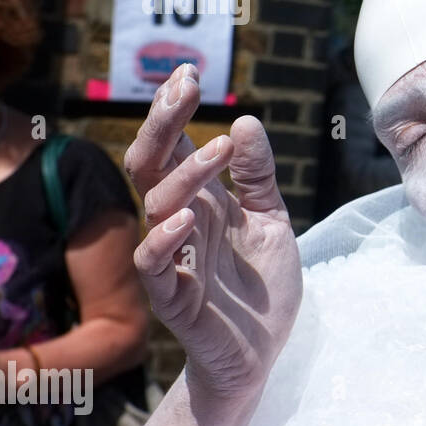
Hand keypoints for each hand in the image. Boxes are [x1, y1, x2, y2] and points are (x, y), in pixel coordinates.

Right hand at [125, 63, 301, 406]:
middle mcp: (182, 223)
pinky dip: (165, 239)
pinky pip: (154, 265)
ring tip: (218, 150)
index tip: (189, 72)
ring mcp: (175, 259)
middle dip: (164, 123)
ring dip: (184, 174)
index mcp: (202, 202)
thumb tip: (244, 122)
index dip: (175, 111)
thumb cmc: (261, 288)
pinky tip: (187, 217)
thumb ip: (258, 178)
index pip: (175, 148)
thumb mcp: (272, 222)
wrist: (262, 354)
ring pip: (157, 206)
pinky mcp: (175, 298)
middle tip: (184, 86)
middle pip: (153, 165)